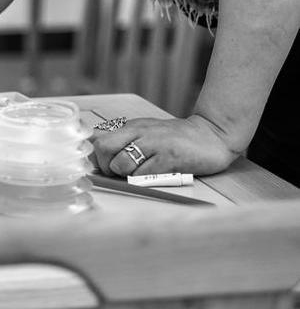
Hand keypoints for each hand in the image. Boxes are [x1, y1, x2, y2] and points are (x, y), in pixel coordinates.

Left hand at [91, 115, 238, 176]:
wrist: (210, 135)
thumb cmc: (176, 139)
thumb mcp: (148, 132)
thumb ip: (129, 141)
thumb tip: (104, 156)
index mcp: (132, 126)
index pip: (100, 139)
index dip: (98, 157)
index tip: (106, 168)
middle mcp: (139, 132)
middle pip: (104, 148)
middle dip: (105, 167)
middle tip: (118, 174)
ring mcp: (154, 144)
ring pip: (122, 163)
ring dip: (125, 176)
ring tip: (139, 176)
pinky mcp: (169, 158)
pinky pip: (144, 174)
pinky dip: (143, 181)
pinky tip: (153, 178)